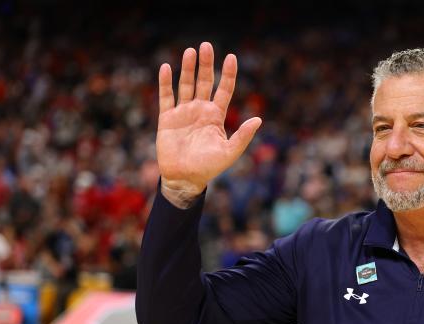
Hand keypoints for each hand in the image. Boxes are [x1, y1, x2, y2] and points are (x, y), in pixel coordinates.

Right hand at [156, 42, 260, 205]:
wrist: (185, 178)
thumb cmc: (210, 167)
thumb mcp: (230, 151)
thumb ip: (243, 135)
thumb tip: (258, 119)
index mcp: (216, 116)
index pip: (224, 89)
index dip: (228, 74)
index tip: (231, 57)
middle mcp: (200, 110)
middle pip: (205, 81)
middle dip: (206, 64)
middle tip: (207, 45)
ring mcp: (183, 112)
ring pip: (186, 85)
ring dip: (188, 68)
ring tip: (190, 51)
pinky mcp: (167, 118)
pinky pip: (166, 96)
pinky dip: (165, 82)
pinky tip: (167, 67)